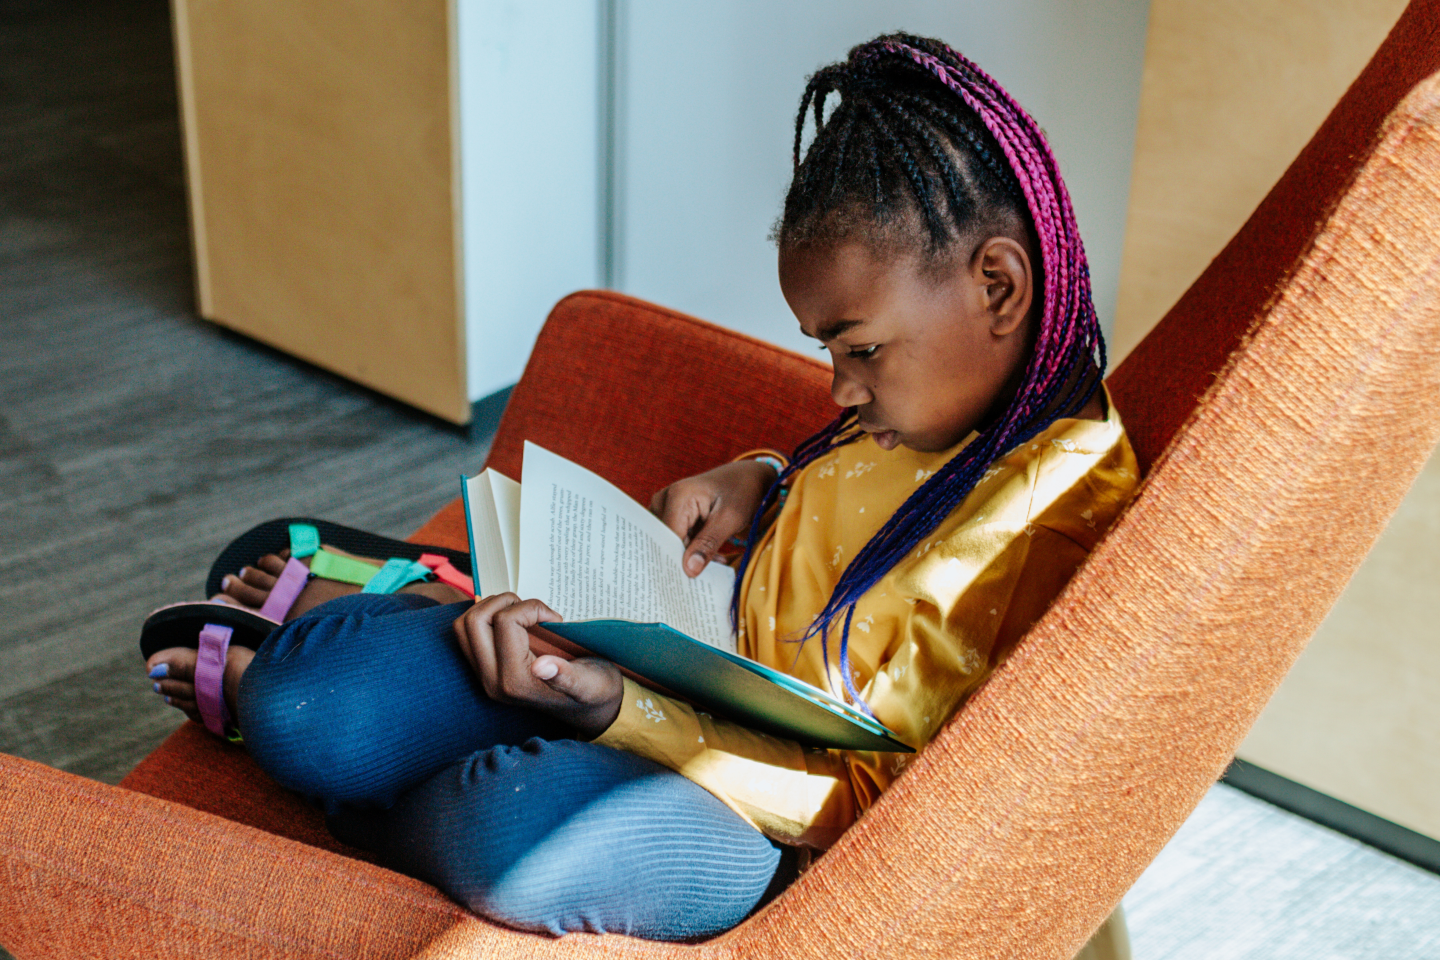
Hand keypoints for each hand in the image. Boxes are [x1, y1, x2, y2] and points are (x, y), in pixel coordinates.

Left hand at [453, 594, 622, 737]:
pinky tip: (511, 621)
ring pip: (465, 626)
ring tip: (522, 614)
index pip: (505, 622)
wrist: (588, 709)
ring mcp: (484, 676)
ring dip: (491, 608)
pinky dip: (485, 618)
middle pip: (475, 621)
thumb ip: (567, 677)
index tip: (555, 620)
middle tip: (532, 610)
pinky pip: (466, 635)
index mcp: (517, 682)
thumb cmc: (593, 689)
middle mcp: (493, 681)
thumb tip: (541, 667)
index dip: (531, 608)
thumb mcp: (590, 683)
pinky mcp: (482, 670)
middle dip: (504, 602)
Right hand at [649, 459, 778, 576]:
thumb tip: (689, 570)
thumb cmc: (743, 491)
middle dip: (682, 562)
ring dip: (690, 557)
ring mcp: (667, 506)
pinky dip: (693, 551)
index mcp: (677, 496)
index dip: (675, 562)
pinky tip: (712, 560)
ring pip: (671, 543)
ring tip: (712, 568)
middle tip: (701, 583)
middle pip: (665, 541)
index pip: (668, 539)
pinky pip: (677, 539)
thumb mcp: (730, 518)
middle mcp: (665, 499)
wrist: (748, 477)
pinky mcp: (674, 514)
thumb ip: (709, 543)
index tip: (687, 584)